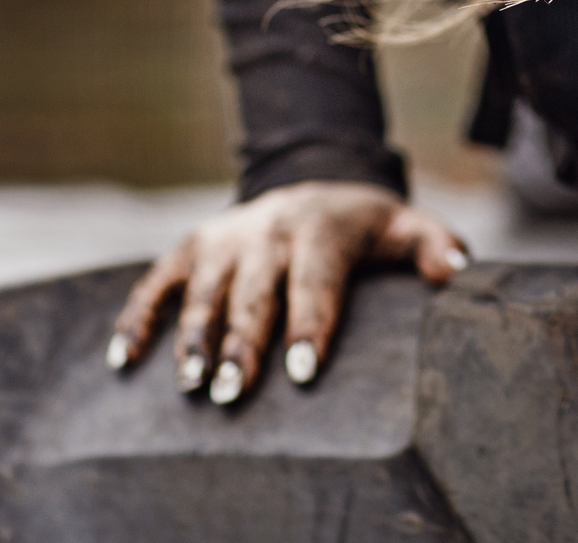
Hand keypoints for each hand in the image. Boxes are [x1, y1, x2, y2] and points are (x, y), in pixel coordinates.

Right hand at [105, 181, 468, 404]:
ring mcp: (225, 238)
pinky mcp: (191, 247)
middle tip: (233, 392)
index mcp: (322, 227)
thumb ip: (434, 245)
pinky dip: (138, 318)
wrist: (314, 185)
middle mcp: (268, 229)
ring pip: (204, 292)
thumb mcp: (406, 226)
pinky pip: (157, 282)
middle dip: (243, 344)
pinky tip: (124, 361)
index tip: (304, 370)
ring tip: (190, 385)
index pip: (316, 279)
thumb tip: (453, 271)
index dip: (310, 324)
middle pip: (254, 293)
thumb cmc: (364, 227)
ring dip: (193, 339)